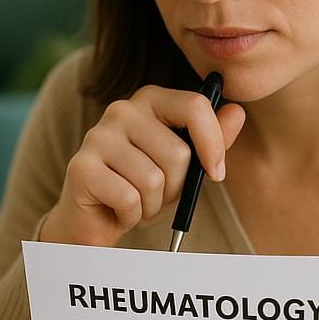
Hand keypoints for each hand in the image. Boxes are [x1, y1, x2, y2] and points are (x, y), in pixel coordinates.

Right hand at [40, 84, 245, 247]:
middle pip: (177, 153)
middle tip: (158, 194)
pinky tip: (119, 211)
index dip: (213, 144)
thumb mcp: (185, 165)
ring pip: (153, 180)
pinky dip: (131, 216)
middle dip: (175, 187)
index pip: (194, 106)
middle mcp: (122, 110)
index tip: (216, 173)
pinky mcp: (81, 167)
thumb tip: (237, 112)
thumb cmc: (144, 187)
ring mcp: (98, 136)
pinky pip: (129, 198)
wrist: (96, 219)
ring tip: (138, 203)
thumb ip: (211, 139)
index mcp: (150, 100)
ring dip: (152, 205)